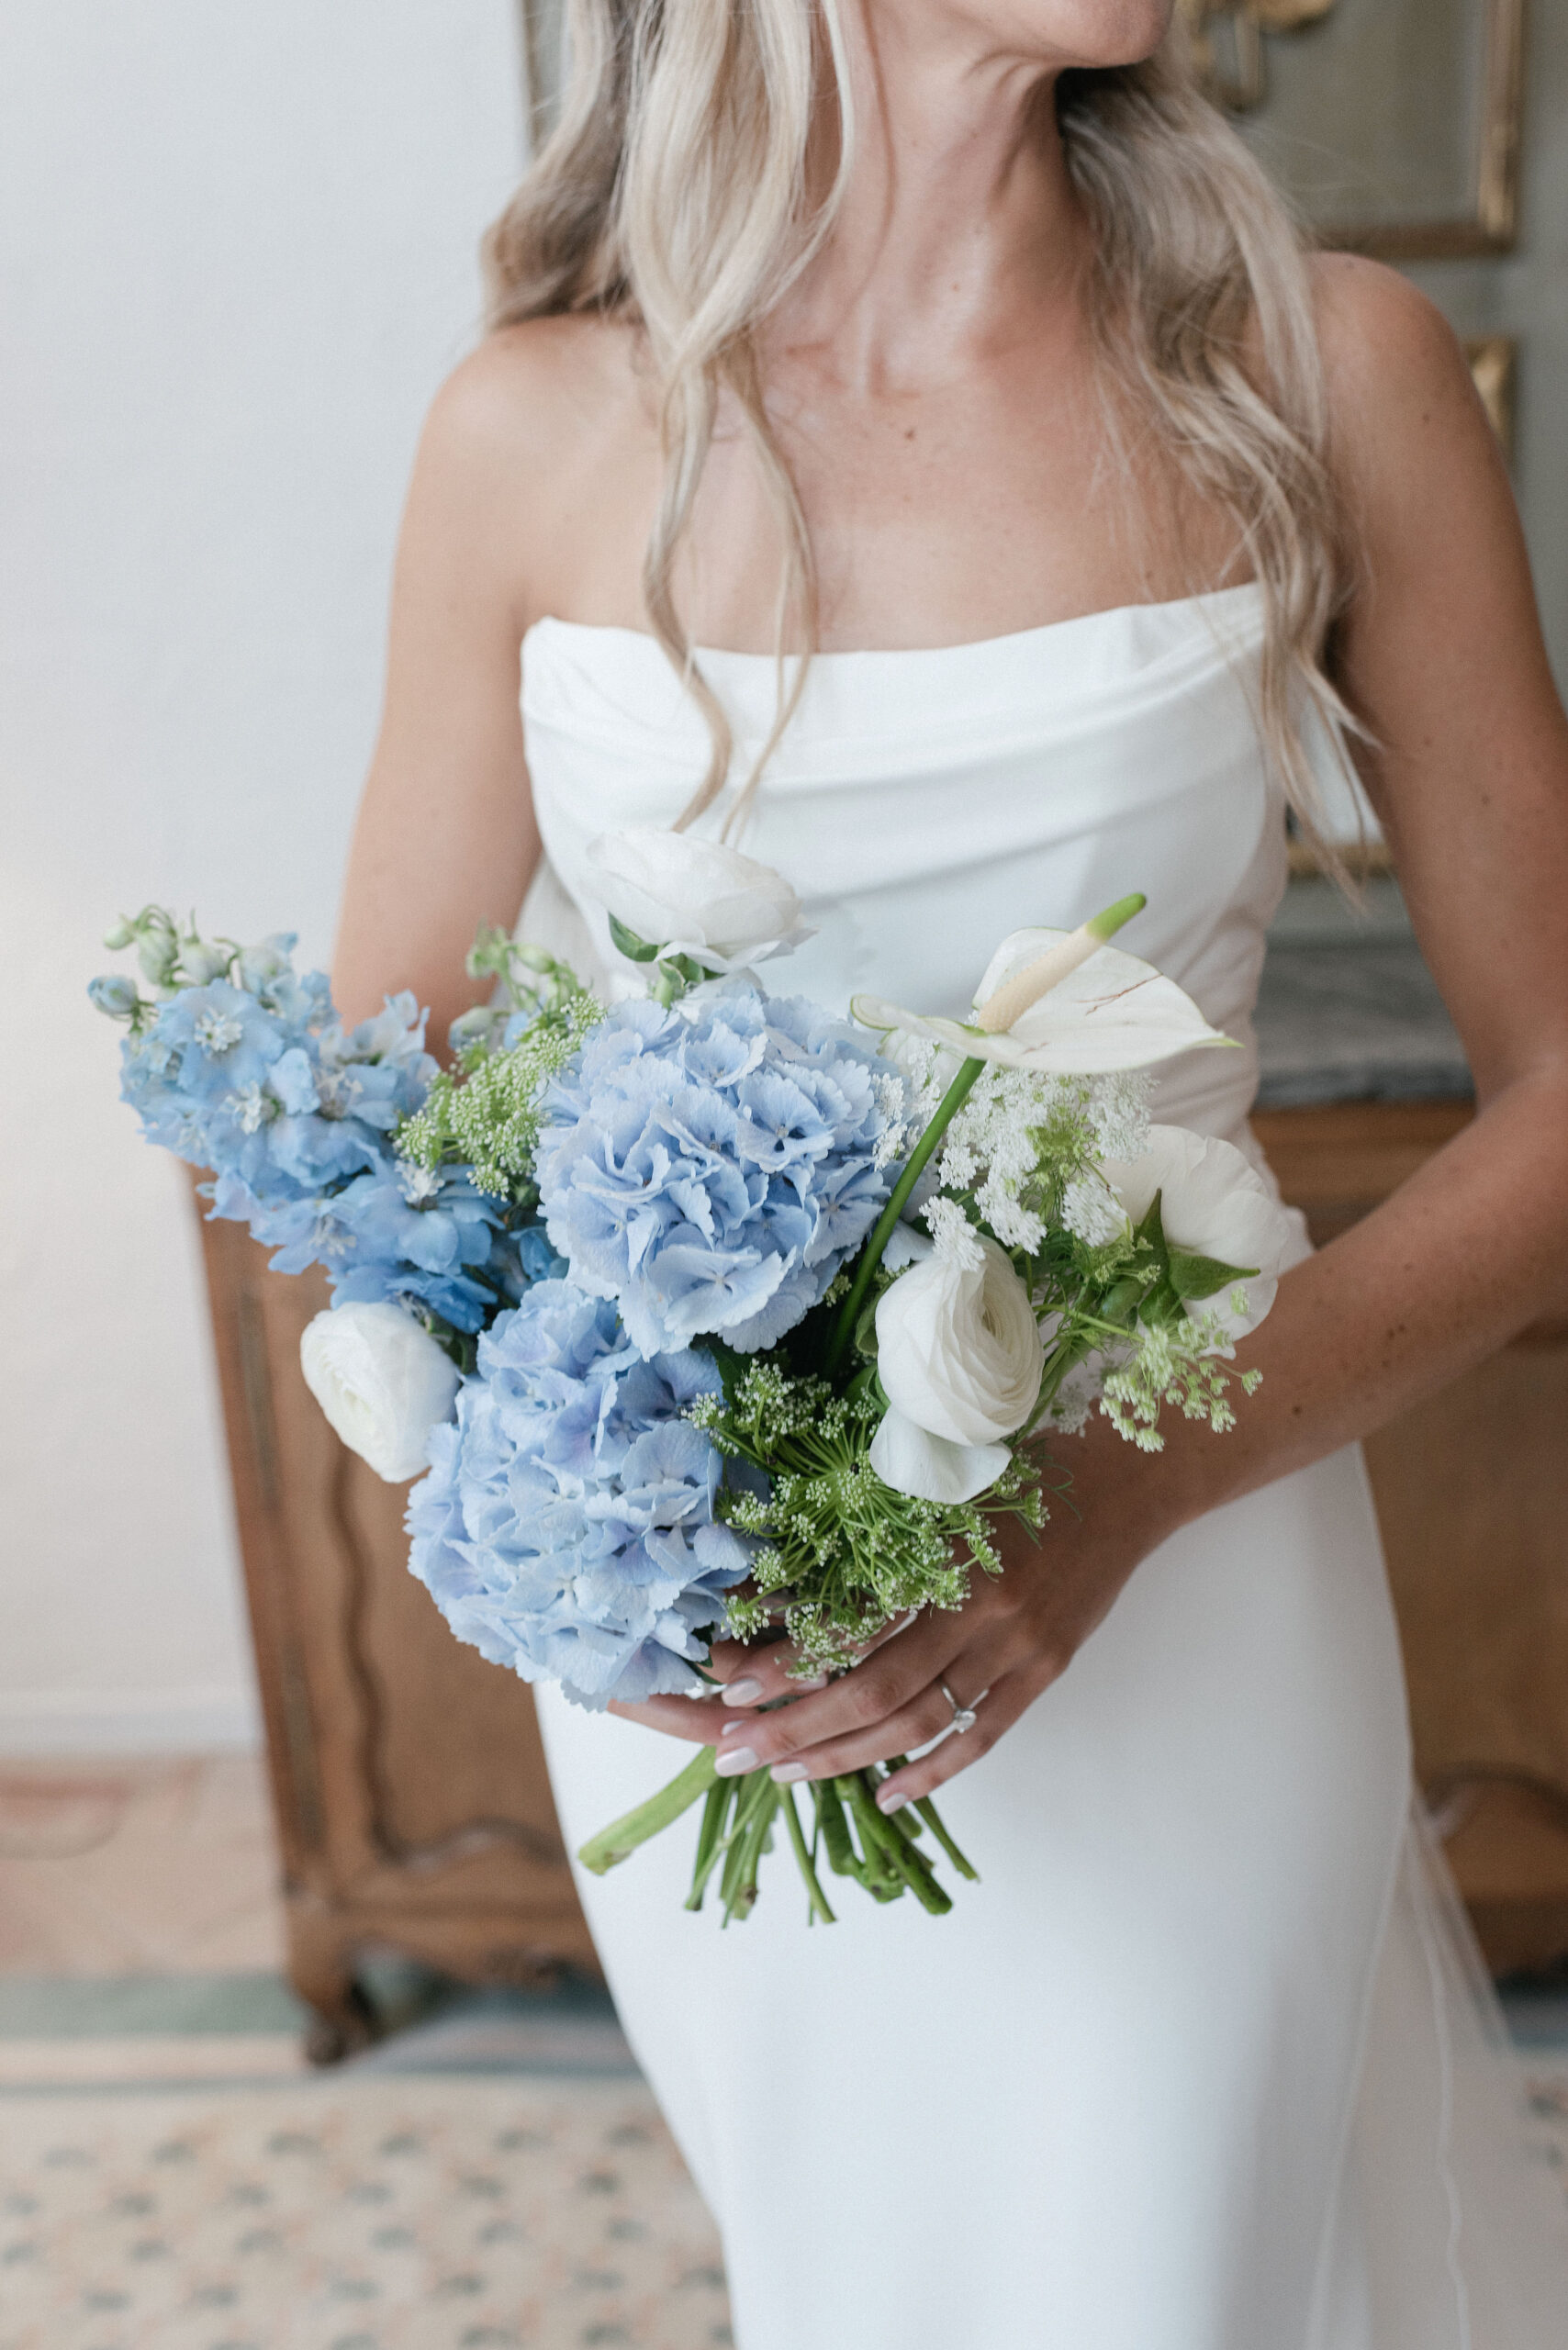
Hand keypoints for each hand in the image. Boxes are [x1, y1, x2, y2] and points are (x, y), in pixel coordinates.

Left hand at [608, 1419, 1179, 1812]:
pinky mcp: (1045, 1671)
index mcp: (942, 1552)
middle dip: (795, 1724)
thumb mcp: (944, 1485)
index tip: (729, 1683)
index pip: (848, 1622)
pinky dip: (934, 1770)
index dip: (787, 1658)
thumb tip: (792, 1579)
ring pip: (919, 1721)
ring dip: (847, 1755)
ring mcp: (1016, 1648)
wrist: (1123, 1482)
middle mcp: (977, 1608)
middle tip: (735, 1750)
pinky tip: (889, 1793)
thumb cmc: (1022, 1471)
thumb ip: (882, 1533)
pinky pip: (982, 1736)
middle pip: (872, 1688)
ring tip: (787, 1771)